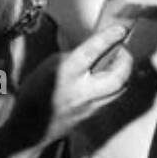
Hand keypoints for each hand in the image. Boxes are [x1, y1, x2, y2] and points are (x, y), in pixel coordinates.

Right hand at [0, 26, 133, 157]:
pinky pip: (114, 96)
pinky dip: (117, 82)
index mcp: (66, 75)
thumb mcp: (48, 66)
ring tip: (118, 61)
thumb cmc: (35, 93)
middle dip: (126, 59)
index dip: (108, 38)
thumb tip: (94, 51)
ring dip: (124, 71)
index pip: (91, 53)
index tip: (121, 29)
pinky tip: (109, 76)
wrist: (30, 128)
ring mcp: (91, 106)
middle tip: (122, 48)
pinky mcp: (95, 114)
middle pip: (118, 77)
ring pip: (121, 88)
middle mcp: (82, 92)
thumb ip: (73, 57)